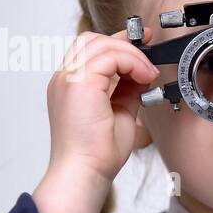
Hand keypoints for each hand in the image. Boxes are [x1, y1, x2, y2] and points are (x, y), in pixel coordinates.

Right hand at [33, 29, 158, 212]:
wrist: (85, 171)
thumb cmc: (97, 153)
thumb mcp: (120, 112)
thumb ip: (127, 91)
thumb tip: (141, 75)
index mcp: (70, 86)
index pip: (91, 50)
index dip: (119, 43)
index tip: (144, 44)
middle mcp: (64, 79)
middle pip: (92, 40)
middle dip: (124, 44)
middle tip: (148, 60)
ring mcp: (68, 79)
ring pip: (100, 44)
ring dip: (131, 55)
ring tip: (147, 75)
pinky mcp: (78, 83)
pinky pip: (108, 56)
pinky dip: (131, 62)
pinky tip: (143, 78)